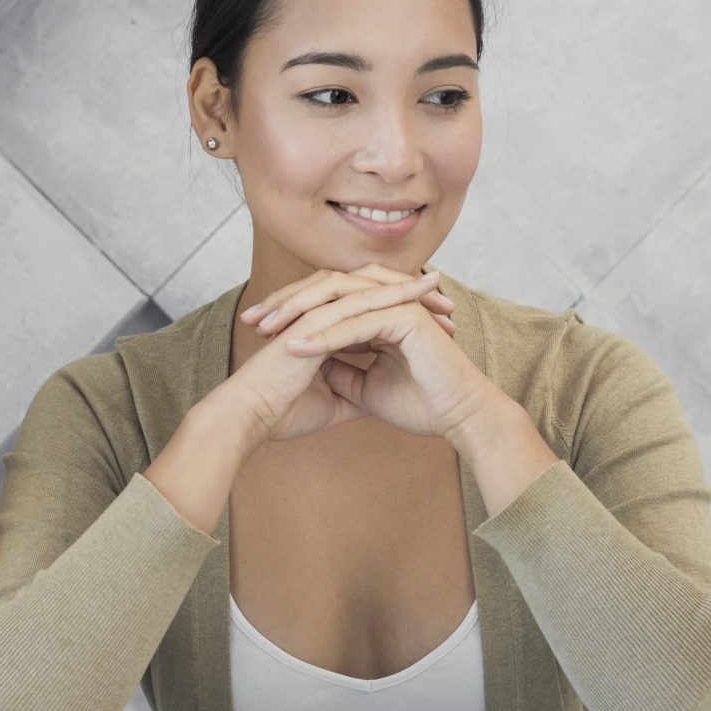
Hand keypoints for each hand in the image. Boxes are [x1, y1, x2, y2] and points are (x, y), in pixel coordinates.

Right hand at [144, 266, 450, 530]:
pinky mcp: (316, 318)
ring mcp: (317, 312)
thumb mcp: (332, 405)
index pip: (370, 314)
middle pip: (374, 293)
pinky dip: (391, 292)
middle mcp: (321, 316)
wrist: (250, 419)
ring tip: (441, 294)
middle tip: (447, 305)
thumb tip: (378, 396)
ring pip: (370, 288)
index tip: (437, 327)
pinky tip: (418, 291)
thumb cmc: (281, 413)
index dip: (403, 316)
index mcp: (323, 332)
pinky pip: (360, 298)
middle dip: (411, 295)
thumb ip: (353, 392)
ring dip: (408, 289)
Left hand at [277, 274, 497, 441]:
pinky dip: (324, 336)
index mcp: (378, 311)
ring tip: (266, 331)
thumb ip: (340, 370)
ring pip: (337, 301)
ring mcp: (398, 304)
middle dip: (286, 304)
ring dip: (299, 315)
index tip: (256, 329)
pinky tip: (296, 348)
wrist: (459, 419)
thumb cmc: (420, 405)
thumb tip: (308, 362)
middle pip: (326, 291)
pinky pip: (356, 323)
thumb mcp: (364, 389)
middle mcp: (387, 301)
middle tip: (251, 321)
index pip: (326, 301)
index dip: (290, 312)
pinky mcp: (406, 317)